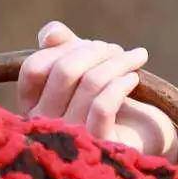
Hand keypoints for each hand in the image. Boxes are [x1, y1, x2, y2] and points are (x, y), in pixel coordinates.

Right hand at [17, 21, 177, 158]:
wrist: (144, 132)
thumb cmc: (109, 95)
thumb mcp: (85, 66)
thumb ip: (64, 46)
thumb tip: (50, 34)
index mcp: (33, 104)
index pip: (34, 67)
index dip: (63, 48)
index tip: (92, 44)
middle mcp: (45, 124)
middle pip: (64, 70)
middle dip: (95, 51)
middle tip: (117, 51)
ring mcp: (70, 138)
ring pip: (90, 83)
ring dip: (117, 63)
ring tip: (134, 59)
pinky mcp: (98, 145)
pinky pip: (103, 106)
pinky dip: (121, 84)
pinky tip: (133, 79)